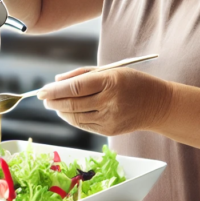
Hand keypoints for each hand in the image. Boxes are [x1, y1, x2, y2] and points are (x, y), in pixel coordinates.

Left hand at [38, 66, 173, 136]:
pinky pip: (84, 125)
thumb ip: (82, 75)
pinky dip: (72, 118)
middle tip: (42, 97)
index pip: (75, 87)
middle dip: (53, 101)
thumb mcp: (110, 70)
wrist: (157, 104)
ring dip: (60, 111)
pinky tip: (66, 112)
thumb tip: (56, 82)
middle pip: (72, 104)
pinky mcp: (109, 130)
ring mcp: (109, 118)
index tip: (42, 90)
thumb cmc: (131, 82)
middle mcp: (109, 102)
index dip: (55, 90)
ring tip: (53, 104)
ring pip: (75, 117)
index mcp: (110, 82)